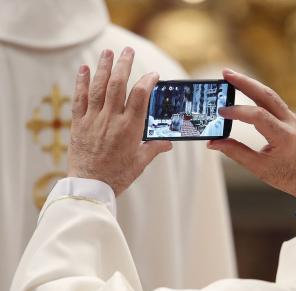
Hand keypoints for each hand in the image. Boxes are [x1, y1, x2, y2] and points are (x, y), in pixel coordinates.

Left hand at [68, 48, 171, 195]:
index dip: (147, 81)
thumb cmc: (118, 176)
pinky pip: (80, 98)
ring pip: (99, 87)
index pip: (140, 96)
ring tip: (109, 52)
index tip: (153, 75)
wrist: (90, 186)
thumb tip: (168, 143)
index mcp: (130, 128)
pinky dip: (82, 82)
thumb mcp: (140, 162)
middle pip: (118, 85)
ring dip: (104, 67)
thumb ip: (154, 147)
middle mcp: (112, 120)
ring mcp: (94, 120)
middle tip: (128, 51)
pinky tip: (85, 69)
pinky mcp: (79, 123)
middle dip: (124, 65)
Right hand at [208, 69, 295, 201]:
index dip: (238, 112)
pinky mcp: (292, 119)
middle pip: (267, 95)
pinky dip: (259, 94)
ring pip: (271, 95)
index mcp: (284, 137)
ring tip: (232, 78)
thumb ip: (236, 152)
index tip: (221, 113)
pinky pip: (274, 102)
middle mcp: (291, 123)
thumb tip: (214, 142)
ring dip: (251, 85)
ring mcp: (293, 119)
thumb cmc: (289, 176)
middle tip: (226, 74)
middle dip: (245, 83)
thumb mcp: (259, 168)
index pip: (258, 116)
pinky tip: (247, 91)